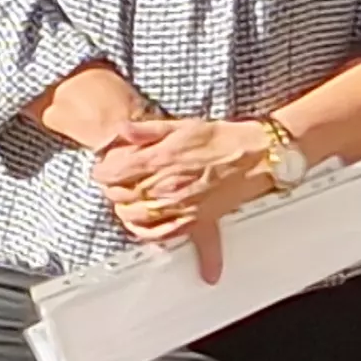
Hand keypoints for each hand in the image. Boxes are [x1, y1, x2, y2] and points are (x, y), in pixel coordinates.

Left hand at [93, 117, 280, 278]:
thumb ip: (147, 130)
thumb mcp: (181, 125)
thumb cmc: (224, 140)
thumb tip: (121, 131)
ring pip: (136, 217)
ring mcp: (181, 206)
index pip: (113, 172)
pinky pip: (163, 235)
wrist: (258, 156)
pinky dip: (147, 233)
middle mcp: (167, 187)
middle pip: (120, 195)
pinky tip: (143, 226)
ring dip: (125, 210)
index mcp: (160, 160)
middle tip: (114, 182)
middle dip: (112, 188)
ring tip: (126, 201)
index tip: (102, 169)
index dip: (102, 171)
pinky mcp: (196, 220)